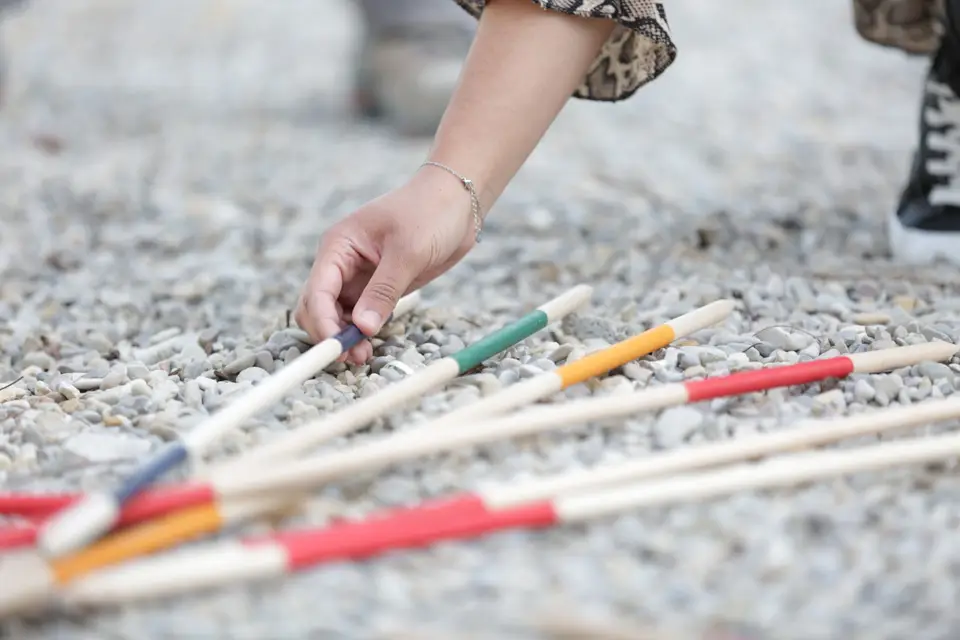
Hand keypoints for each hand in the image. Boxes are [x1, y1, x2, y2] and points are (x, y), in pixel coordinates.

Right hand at [295, 167, 477, 364]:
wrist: (457, 202)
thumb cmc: (430, 212)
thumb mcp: (408, 252)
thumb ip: (384, 290)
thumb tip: (363, 327)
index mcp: (339, 246)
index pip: (318, 290)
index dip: (322, 321)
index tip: (336, 347)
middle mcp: (341, 263)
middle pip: (317, 306)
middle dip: (329, 332)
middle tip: (351, 356)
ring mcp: (358, 277)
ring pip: (336, 315)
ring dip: (344, 336)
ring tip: (364, 355)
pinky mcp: (377, 287)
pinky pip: (359, 315)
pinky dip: (361, 331)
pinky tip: (372, 344)